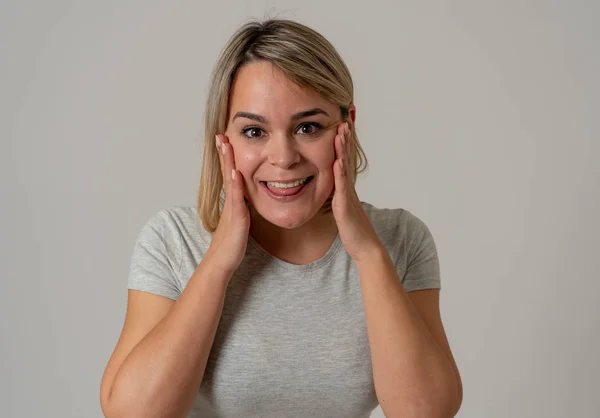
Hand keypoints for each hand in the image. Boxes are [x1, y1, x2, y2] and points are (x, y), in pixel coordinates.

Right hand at [204, 134, 249, 277]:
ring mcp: (231, 209)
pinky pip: (236, 198)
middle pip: (227, 172)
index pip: (230, 175)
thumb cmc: (230, 247)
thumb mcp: (239, 224)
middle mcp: (230, 202)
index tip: (225, 142)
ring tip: (226, 145)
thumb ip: (241, 212)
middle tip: (221, 135)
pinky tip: (237, 172)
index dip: (228, 159)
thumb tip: (246, 204)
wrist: (220, 264)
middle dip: (224, 153)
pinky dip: (236, 184)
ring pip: (230, 181)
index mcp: (232, 203)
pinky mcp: (236, 218)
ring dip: (228, 162)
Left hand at [332, 122, 383, 262]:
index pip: (343, 160)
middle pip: (346, 158)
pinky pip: (341, 187)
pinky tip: (337, 160)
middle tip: (344, 118)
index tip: (341, 125)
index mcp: (346, 189)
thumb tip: (333, 190)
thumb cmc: (354, 231)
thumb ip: (338, 198)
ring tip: (341, 131)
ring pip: (344, 168)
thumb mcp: (342, 210)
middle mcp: (348, 188)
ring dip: (343, 149)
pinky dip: (339, 172)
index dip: (343, 143)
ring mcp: (348, 196)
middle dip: (345, 138)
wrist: (365, 247)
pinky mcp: (345, 206)